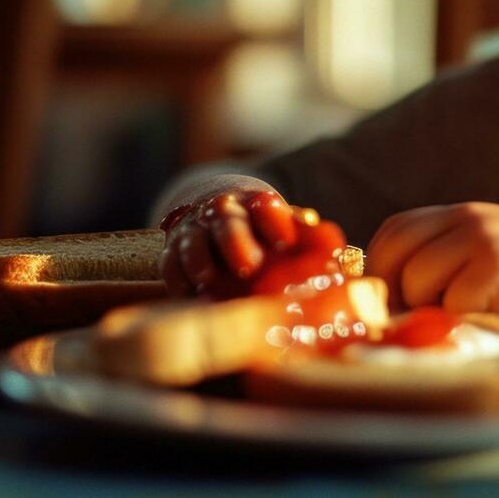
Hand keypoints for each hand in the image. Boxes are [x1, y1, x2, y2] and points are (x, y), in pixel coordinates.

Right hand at [158, 187, 298, 296]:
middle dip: (235, 242)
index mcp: (255, 204)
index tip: (285, 243)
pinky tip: (189, 294)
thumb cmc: (262, 231)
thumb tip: (329, 263)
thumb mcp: (283, 228)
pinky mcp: (173, 251)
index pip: (265, 209)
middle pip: (226, 222)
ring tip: (210, 280)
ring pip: (192, 242)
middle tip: (248, 265)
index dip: (275, 224)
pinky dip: (177, 279)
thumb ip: (303, 241)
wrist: (217, 212)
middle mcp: (222, 212)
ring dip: (200, 261)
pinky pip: (169, 264)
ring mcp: (195, 230)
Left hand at [365, 202, 498, 312]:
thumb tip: (384, 299)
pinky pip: (453, 304)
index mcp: (458, 213)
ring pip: (417, 280)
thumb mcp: (486, 247)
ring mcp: (482, 239)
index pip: (393, 232)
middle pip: (395, 253)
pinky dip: (464, 319)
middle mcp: (466, 218)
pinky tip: (492, 314)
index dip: (382, 268)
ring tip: (466, 312)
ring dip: (431, 309)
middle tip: (416, 316)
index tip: (393, 299)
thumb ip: (443, 257)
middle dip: (395, 291)